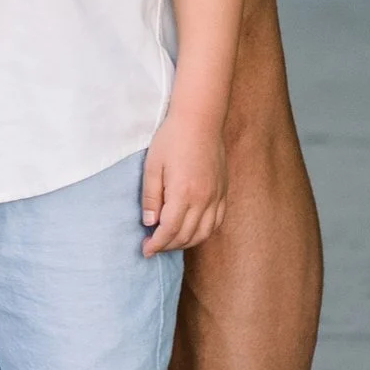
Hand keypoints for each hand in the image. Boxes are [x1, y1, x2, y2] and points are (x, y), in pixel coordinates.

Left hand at [140, 110, 226, 255]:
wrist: (200, 119)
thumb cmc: (172, 138)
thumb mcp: (152, 165)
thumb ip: (151, 197)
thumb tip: (149, 223)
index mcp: (183, 193)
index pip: (170, 230)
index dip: (157, 244)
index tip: (145, 250)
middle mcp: (203, 199)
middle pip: (186, 235)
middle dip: (168, 246)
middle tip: (153, 246)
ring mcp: (216, 196)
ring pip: (203, 233)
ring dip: (186, 242)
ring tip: (170, 241)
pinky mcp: (223, 191)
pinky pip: (217, 221)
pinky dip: (203, 232)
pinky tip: (191, 231)